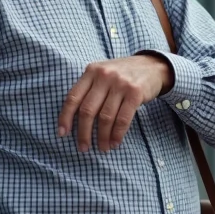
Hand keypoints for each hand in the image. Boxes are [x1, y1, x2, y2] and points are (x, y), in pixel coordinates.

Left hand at [58, 54, 174, 151]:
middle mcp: (104, 75)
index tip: (62, 134)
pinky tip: (115, 142)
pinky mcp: (135, 93)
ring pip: (105, 117)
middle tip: (83, 148)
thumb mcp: (102, 73)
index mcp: (91, 71)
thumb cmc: (123, 75)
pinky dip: (117, 134)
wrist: (152, 66)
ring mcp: (120, 84)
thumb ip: (89, 89)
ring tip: (103, 148)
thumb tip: (73, 118)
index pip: (73, 97)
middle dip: (83, 133)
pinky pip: (123, 119)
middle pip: (88, 110)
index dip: (65, 117)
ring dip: (102, 137)